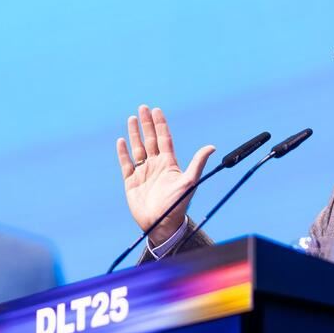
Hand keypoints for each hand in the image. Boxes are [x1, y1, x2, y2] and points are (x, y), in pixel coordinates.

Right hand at [115, 105, 214, 245]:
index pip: (164, 139)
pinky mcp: (131, 182)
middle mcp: (156, 166)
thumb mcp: (189, 182)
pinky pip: (126, 164)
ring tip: (131, 119)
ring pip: (137, 149)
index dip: (160, 124)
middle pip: (150, 140)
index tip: (157, 110)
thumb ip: (198, 163)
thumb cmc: (177, 205)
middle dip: (146, 124)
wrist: (162, 225)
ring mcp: (143, 173)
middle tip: (142, 107)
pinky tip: (121, 141)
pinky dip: (123, 153)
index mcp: (169, 164)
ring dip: (135, 134)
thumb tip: (211, 147)